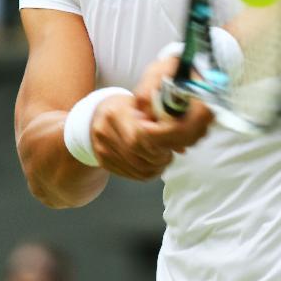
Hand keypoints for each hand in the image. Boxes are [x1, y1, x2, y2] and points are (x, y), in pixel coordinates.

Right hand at [90, 58, 212, 180]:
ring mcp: (101, 148)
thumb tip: (183, 145)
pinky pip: (130, 175)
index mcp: (116, 112)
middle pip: (138, 155)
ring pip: (136, 168)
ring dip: (155, 168)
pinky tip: (151, 165)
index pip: (140, 137)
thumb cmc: (128, 108)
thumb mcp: (143, 105)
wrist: (97, 114)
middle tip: (169, 155)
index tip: (169, 145)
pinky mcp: (102, 161)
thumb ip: (162, 121)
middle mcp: (105, 130)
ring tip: (162, 160)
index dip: (159, 145)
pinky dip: (145, 173)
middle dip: (159, 159)